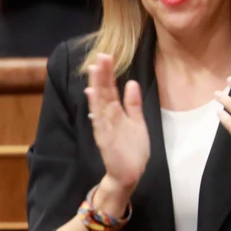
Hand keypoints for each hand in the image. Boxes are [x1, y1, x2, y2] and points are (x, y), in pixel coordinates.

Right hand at [84, 52, 149, 205]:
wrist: (129, 175)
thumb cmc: (132, 150)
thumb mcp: (137, 122)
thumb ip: (133, 104)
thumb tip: (131, 83)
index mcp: (116, 113)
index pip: (111, 89)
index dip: (109, 73)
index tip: (106, 56)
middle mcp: (108, 117)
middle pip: (104, 92)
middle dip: (102, 74)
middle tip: (100, 55)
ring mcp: (105, 127)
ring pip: (99, 102)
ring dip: (97, 85)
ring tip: (95, 69)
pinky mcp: (104, 137)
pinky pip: (99, 119)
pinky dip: (95, 106)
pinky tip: (92, 94)